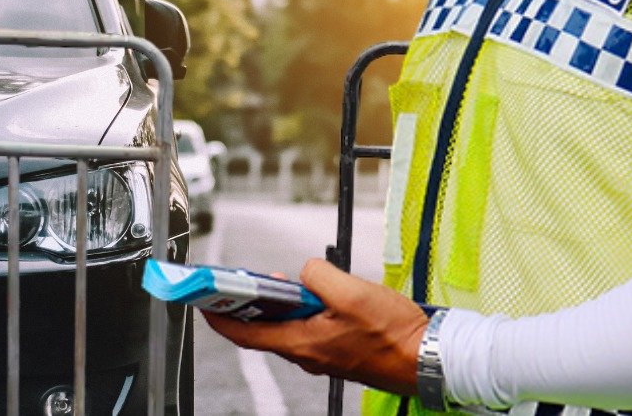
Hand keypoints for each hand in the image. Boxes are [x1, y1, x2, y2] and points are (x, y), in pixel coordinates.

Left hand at [202, 258, 427, 394]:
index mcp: (301, 343)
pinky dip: (303, 311)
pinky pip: (309, 329)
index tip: (202, 303)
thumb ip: (318, 276)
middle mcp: (306, 354)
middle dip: (251, 304)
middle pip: (264, 329)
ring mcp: (322, 354)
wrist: (429, 358)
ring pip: (288, 327)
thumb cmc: (393, 334)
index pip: (244, 334)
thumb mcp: (350, 292)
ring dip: (281, 305)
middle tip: (243, 283)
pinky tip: (315, 295)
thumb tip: (305, 273)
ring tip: (282, 283)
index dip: (219, 318)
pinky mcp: (338, 350)